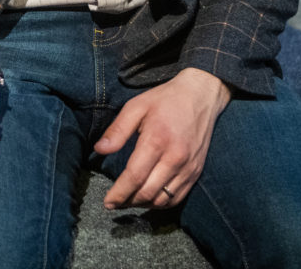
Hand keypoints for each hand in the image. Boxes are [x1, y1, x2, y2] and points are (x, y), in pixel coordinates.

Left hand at [92, 68, 230, 208]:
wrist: (201, 95)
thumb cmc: (165, 100)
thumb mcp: (136, 106)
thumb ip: (117, 130)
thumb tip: (99, 149)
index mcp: (157, 140)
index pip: (135, 176)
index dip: (119, 193)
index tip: (107, 201)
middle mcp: (175, 158)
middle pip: (148, 192)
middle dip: (128, 201)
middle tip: (114, 203)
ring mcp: (188, 167)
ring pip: (163, 199)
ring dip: (143, 205)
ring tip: (129, 200)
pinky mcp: (196, 171)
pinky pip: (177, 197)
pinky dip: (161, 203)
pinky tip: (149, 198)